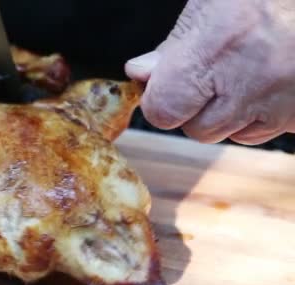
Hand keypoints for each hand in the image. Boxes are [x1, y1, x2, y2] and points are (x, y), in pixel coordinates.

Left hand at [125, 0, 294, 144]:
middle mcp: (249, 81)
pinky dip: (254, 116)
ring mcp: (280, 101)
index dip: (158, 101)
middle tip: (210, 74)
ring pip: (228, 134)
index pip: (164, 110)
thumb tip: (140, 73)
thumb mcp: (211, 4)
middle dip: (193, 108)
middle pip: (196, 129)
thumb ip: (173, 44)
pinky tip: (262, 84)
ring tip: (241, 73)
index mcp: (216, 48)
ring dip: (224, 113)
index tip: (162, 87)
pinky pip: (260, 133)